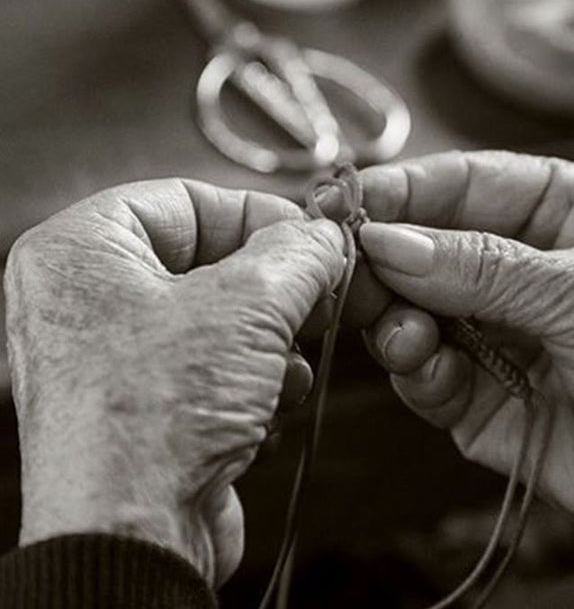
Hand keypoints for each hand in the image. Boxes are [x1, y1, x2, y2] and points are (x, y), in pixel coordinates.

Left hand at [4, 179, 344, 586]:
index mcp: (83, 250)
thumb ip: (298, 253)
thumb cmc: (155, 417)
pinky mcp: (146, 406)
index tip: (310, 234)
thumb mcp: (249, 306)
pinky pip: (212, 366)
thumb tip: (324, 236)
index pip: (186, 199)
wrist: (135, 540)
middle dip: (272, 289)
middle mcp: (88, 300)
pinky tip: (268, 403)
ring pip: (219, 318)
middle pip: (207, 262)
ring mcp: (114, 357)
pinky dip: (252, 380)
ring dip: (269, 341)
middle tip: (318, 293)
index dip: (257, 213)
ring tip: (285, 363)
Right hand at [358, 150, 573, 593]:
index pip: (456, 184)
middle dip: (383, 260)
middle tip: (350, 270)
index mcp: (550, 212)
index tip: (345, 202)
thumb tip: (391, 242)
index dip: (398, 191)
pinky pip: (419, 370)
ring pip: (406, 308)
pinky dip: (416, 370)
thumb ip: (485, 268)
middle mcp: (509, 264)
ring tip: (407, 334)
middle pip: (417, 246)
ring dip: (394, 320)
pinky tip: (434, 370)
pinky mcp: (470, 389)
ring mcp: (485, 327)